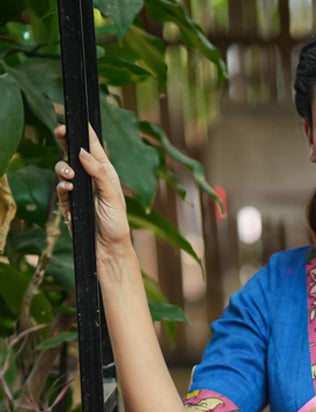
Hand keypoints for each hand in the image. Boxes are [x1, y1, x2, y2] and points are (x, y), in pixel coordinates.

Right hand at [55, 123, 131, 255]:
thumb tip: (82, 152)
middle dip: (65, 140)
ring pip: (63, 168)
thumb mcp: (112, 195)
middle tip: (60, 132)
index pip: (93, 146)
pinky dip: (62, 186)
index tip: (74, 120)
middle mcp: (90, 178)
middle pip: (73, 152)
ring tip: (69, 175)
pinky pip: (60, 188)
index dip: (83, 132)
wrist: (107, 249)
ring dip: (63, 167)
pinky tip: (68, 188)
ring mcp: (78, 189)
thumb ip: (98, 173)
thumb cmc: (116, 223)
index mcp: (105, 172)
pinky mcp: (69, 202)